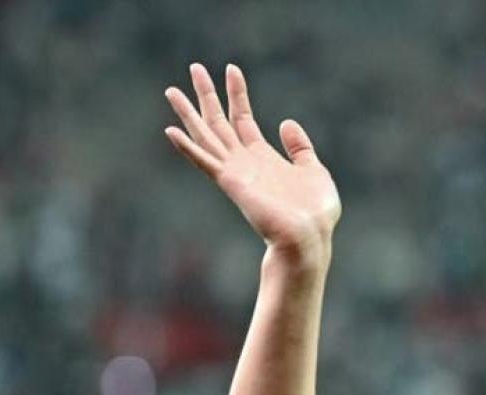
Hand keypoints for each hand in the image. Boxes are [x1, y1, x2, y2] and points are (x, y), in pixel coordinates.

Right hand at [164, 64, 340, 264]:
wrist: (309, 236)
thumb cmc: (314, 212)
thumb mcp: (313, 170)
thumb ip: (299, 147)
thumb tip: (286, 123)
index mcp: (263, 157)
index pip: (244, 118)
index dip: (237, 94)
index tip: (231, 69)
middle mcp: (245, 162)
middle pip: (220, 121)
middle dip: (207, 94)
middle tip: (195, 67)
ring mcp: (236, 172)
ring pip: (207, 135)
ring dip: (189, 113)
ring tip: (171, 90)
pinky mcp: (231, 182)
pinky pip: (206, 161)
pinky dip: (188, 147)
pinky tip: (171, 131)